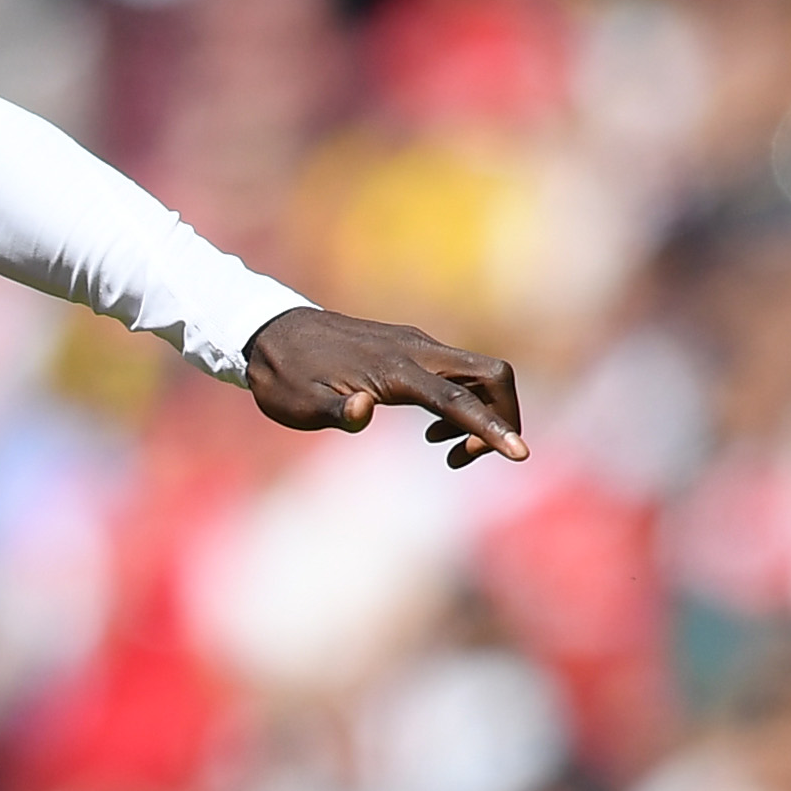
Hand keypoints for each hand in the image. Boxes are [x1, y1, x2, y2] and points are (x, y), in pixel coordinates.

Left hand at [244, 308, 525, 464]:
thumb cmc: (283, 378)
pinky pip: (457, 372)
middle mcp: (415, 350)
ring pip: (478, 373)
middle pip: (491, 374)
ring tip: (448, 452)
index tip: (520, 454)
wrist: (269, 334)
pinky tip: (434, 431)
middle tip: (471, 456)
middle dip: (503, 416)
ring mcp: (416, 345)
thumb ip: (335, 411)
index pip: (459, 399)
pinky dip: (463, 403)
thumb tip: (365, 411)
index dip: (492, 428)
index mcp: (394, 370)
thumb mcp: (299, 406)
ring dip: (482, 413)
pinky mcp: (410, 347)